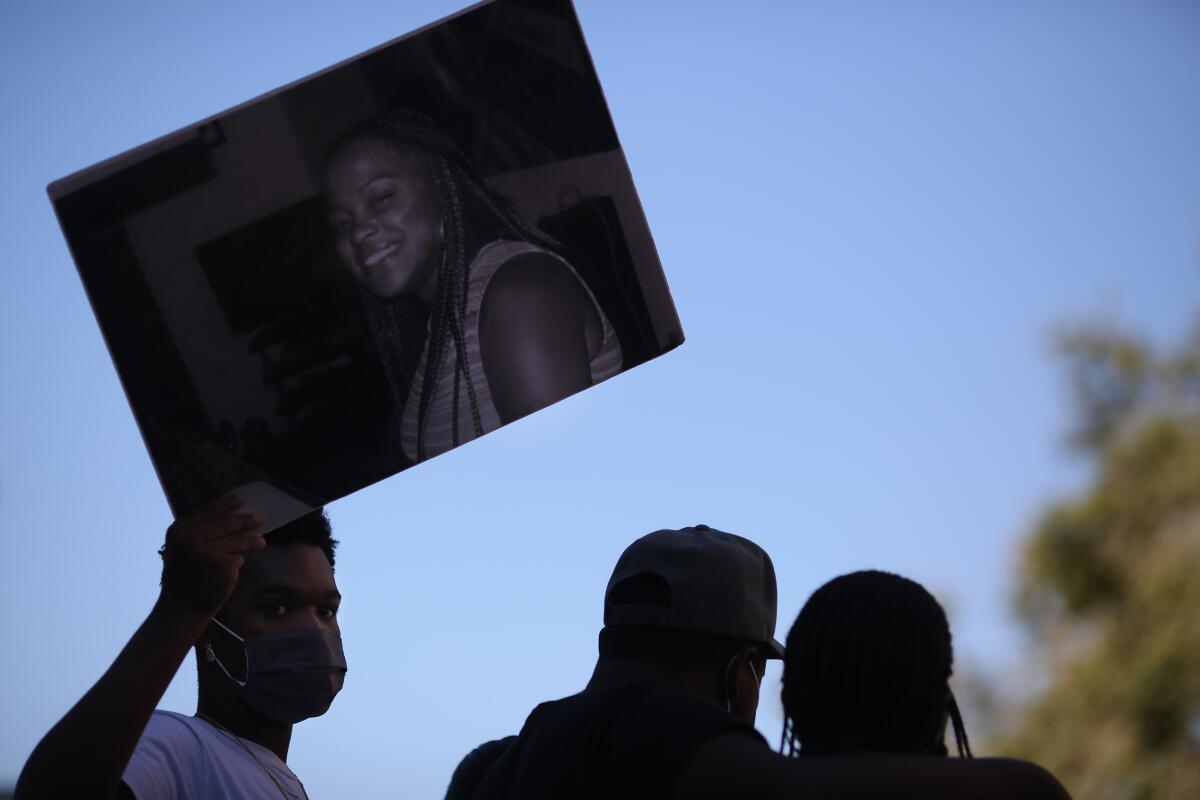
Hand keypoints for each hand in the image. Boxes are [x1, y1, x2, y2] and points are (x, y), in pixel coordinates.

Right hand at [159, 495, 264, 617]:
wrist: (181, 608)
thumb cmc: (184, 577)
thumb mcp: (182, 549)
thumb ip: (200, 533)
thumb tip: (231, 516)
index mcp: (179, 530)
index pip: (207, 510)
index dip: (226, 503)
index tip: (242, 499)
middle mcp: (192, 538)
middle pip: (226, 523)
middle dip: (246, 521)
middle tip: (260, 518)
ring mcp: (209, 550)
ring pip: (237, 540)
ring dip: (251, 541)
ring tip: (261, 542)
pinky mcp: (224, 564)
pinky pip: (238, 557)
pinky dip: (237, 563)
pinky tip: (230, 572)